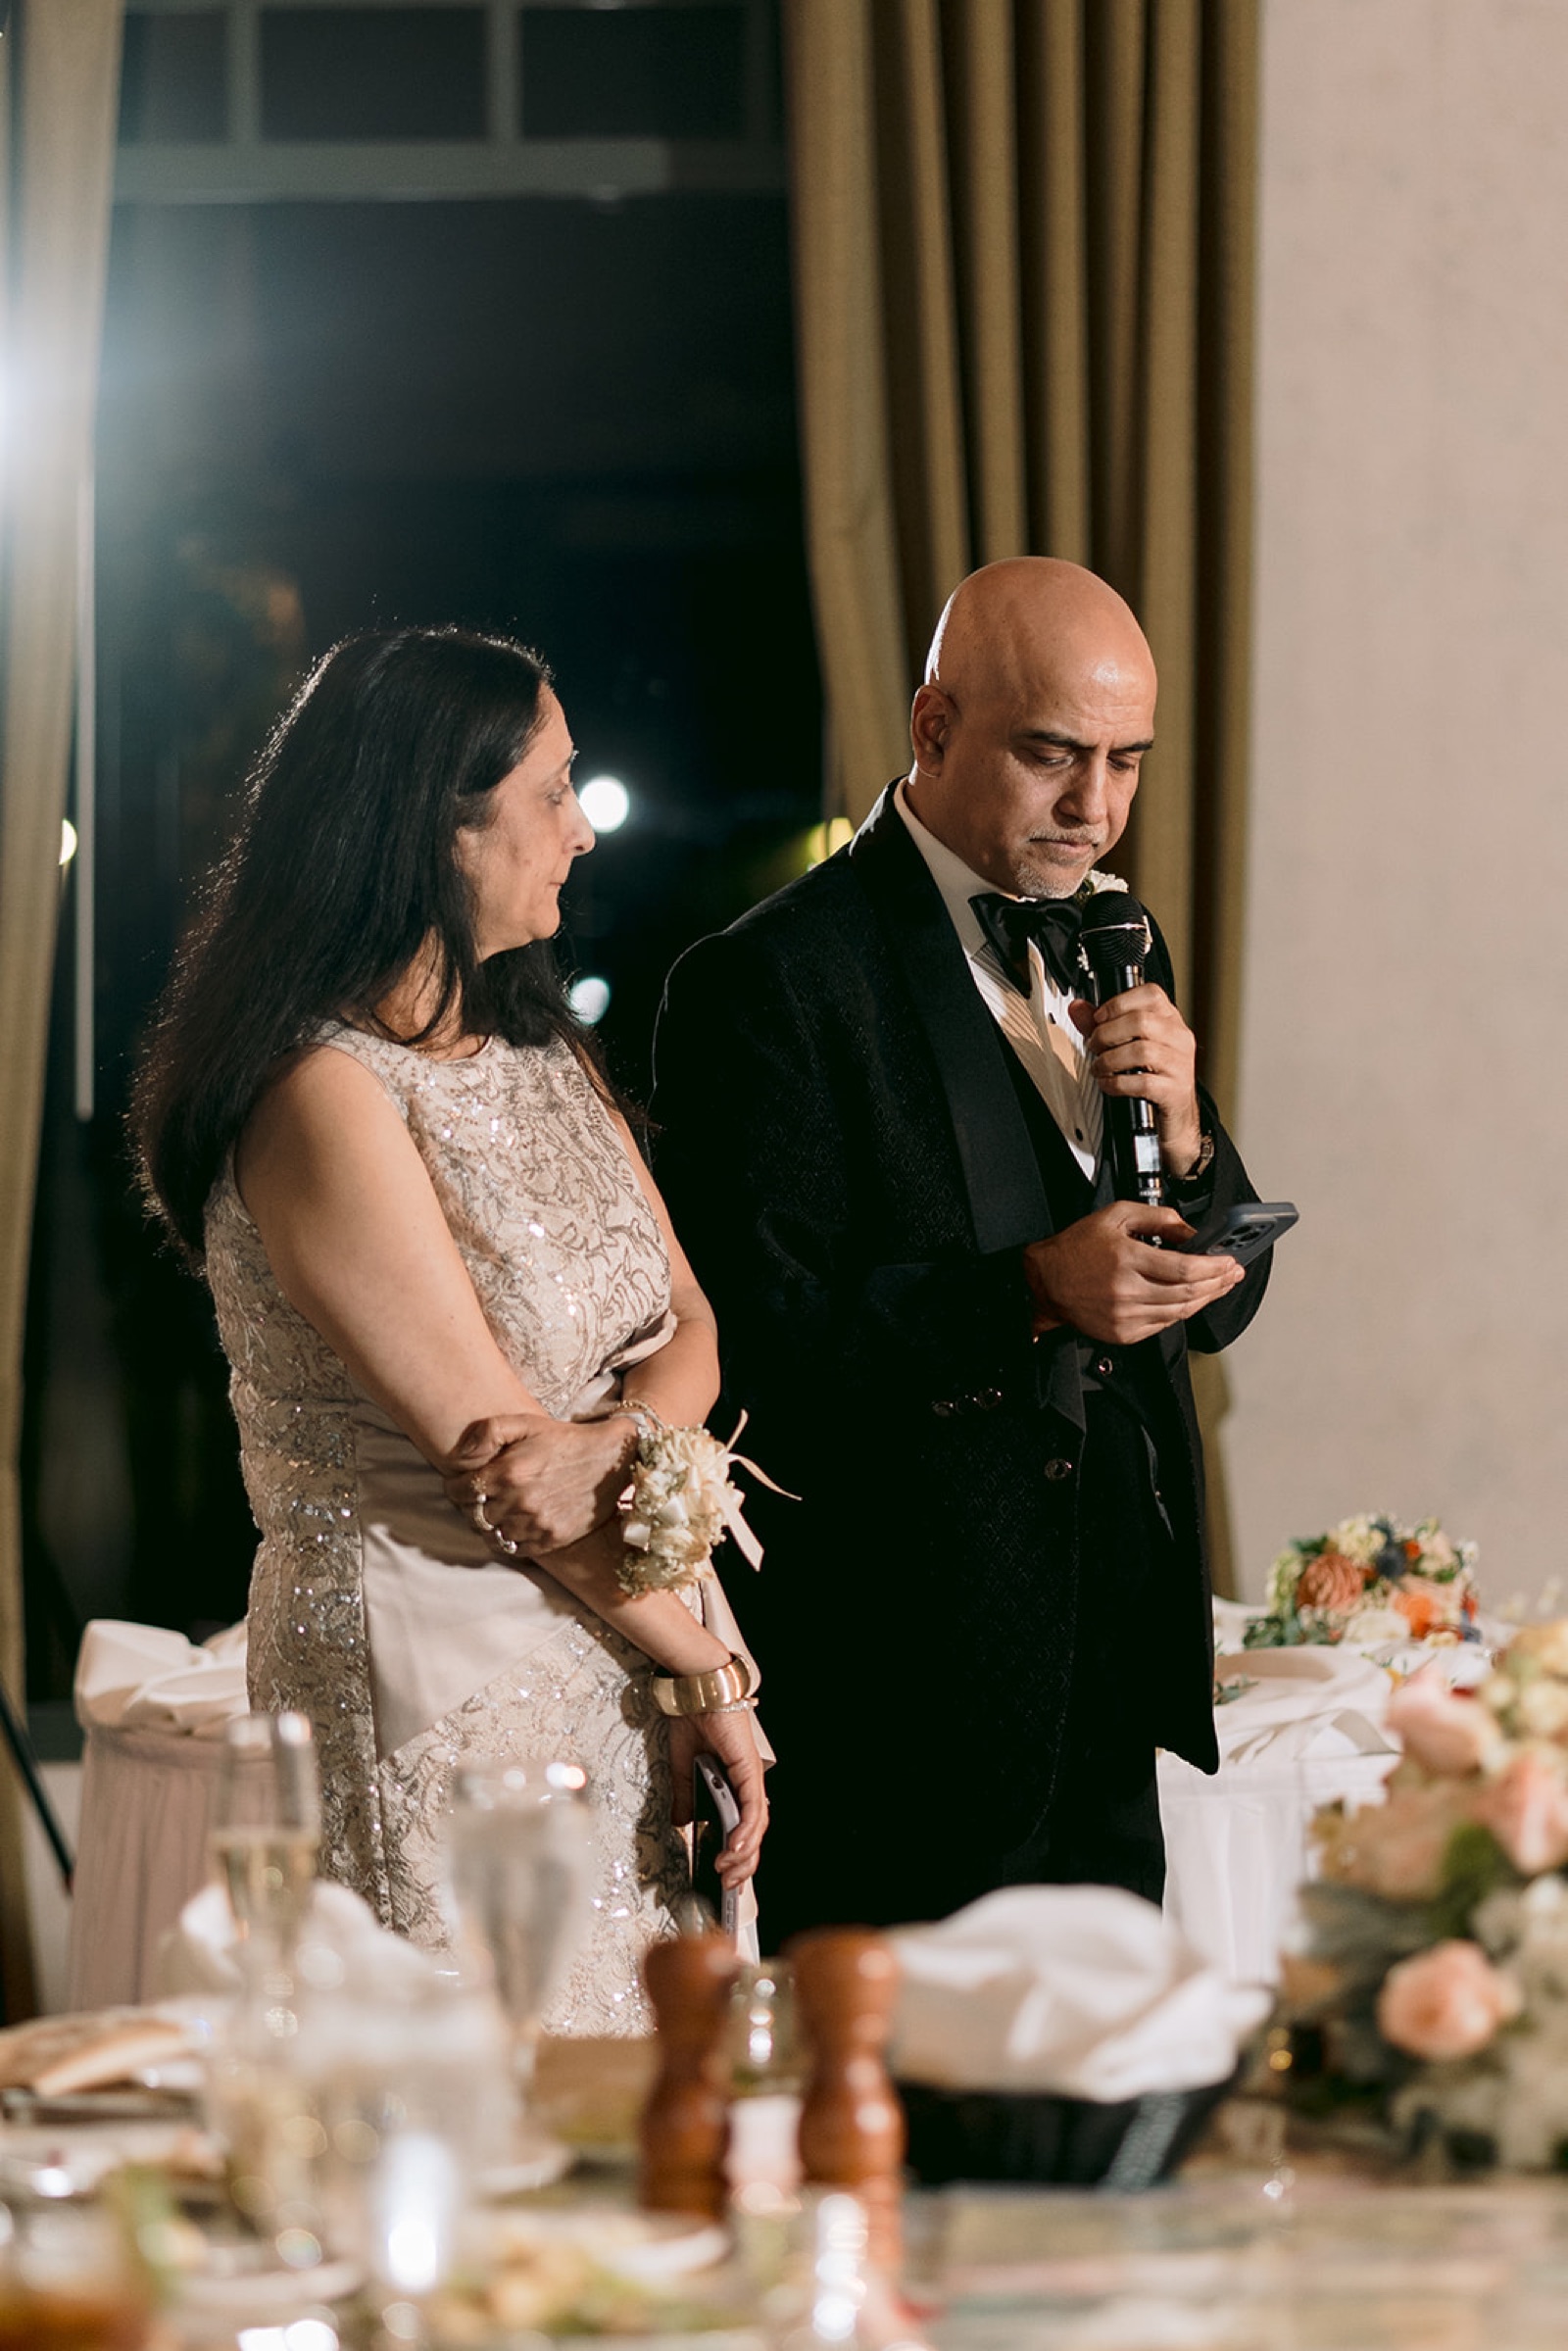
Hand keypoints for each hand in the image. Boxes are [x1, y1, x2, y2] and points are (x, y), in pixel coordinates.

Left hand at [440, 1413, 635, 1554]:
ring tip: (497, 1509)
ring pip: (491, 1535)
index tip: (461, 1483)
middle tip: (481, 1495)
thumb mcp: (524, 1423)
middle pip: (473, 1516)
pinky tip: (514, 1523)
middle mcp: (520, 1502)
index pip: (459, 1492)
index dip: (455, 1486)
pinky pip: (514, 1549)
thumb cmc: (562, 1440)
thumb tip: (458, 1458)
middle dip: (472, 1505)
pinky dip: (508, 1539)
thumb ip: (486, 1433)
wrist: (609, 1460)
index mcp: (508, 1473)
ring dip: (489, 1523)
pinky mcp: (551, 1539)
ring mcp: (536, 1524)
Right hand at [667, 1707, 768, 1886]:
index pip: (741, 1827)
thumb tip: (681, 1825)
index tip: (727, 1878)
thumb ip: (684, 1797)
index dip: (738, 1855)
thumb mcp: (682, 1767)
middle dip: (744, 1864)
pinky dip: (745, 1830)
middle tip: (729, 1885)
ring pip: (756, 1826)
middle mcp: (747, 1783)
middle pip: (753, 1833)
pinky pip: (752, 1807)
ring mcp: (750, 1777)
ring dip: (744, 1853)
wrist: (695, 1690)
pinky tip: (736, 1847)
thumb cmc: (693, 1720)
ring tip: (729, 1872)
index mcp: (733, 1784)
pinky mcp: (749, 1770)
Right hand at [1024, 1201, 1244, 1344]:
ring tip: (1219, 1285)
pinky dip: (1182, 1312)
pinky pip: (1163, 1324)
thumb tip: (1191, 1232)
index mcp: (1126, 1258)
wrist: (1045, 1281)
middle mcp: (1127, 1290)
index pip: (1184, 1267)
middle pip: (1188, 1292)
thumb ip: (1158, 1218)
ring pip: (1180, 1311)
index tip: (1229, 1260)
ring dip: (1206, 1298)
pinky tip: (1191, 1299)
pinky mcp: (1123, 1333)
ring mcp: (1125, 1316)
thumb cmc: (1077, 1247)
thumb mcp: (1116, 1215)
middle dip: (1218, 1282)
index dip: (1214, 1266)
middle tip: (1233, 1273)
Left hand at [1070, 985, 1203, 1174]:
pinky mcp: (1175, 1091)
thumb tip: (1077, 1008)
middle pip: (1141, 1021)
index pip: (1151, 994)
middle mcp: (1179, 1038)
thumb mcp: (1129, 1046)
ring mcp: (1180, 1065)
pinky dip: (1117, 1083)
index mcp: (1170, 1021)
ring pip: (1141, 1050)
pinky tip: (1108, 1084)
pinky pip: (1142, 1082)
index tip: (1100, 1018)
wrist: (1175, 1116)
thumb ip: (1102, 1025)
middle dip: (1107, 1033)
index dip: (1118, 1003)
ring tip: (1099, 1067)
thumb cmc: (1153, 1077)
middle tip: (1094, 1046)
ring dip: (1109, 1059)